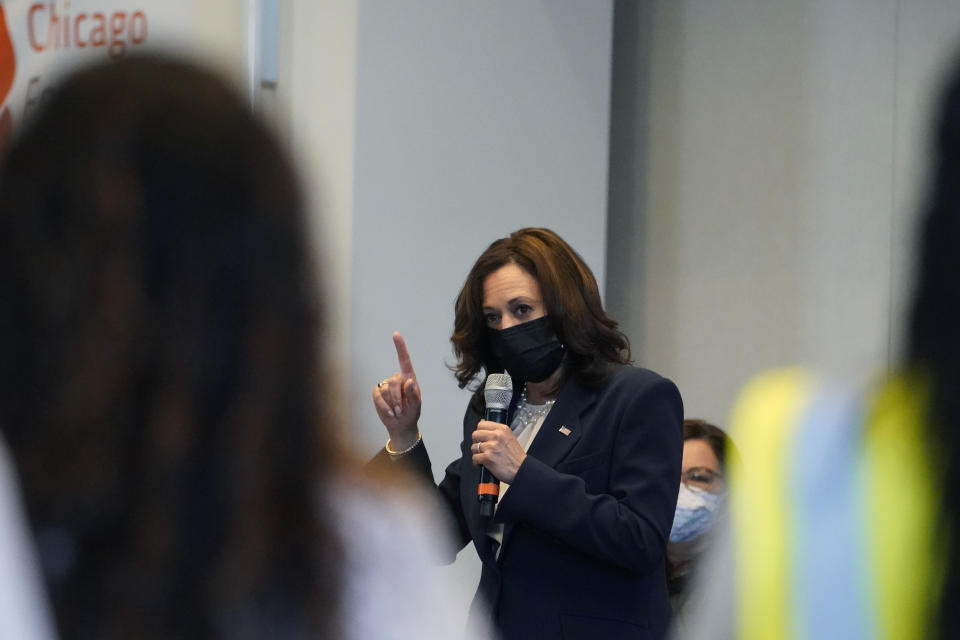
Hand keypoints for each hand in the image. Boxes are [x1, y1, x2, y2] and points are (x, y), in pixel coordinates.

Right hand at [372, 332, 421, 448]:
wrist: (401, 425)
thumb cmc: (412, 412)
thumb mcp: (416, 405)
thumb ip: (414, 394)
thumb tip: (409, 381)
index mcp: (409, 378)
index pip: (404, 360)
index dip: (400, 347)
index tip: (395, 334)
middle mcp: (397, 379)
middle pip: (394, 382)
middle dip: (398, 398)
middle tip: (402, 410)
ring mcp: (385, 385)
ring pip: (386, 390)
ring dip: (392, 403)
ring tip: (398, 411)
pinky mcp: (377, 393)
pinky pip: (378, 396)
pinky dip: (384, 406)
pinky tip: (390, 413)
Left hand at [471, 420, 525, 482]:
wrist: (522, 470)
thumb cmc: (516, 457)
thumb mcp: (509, 437)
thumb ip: (497, 431)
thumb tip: (483, 423)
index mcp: (502, 429)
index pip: (482, 424)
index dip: (480, 432)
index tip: (481, 437)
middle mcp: (497, 436)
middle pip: (475, 434)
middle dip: (476, 442)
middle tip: (482, 448)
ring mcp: (492, 446)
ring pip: (474, 447)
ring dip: (477, 453)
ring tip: (484, 457)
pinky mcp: (488, 457)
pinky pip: (474, 458)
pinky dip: (477, 463)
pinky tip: (483, 463)